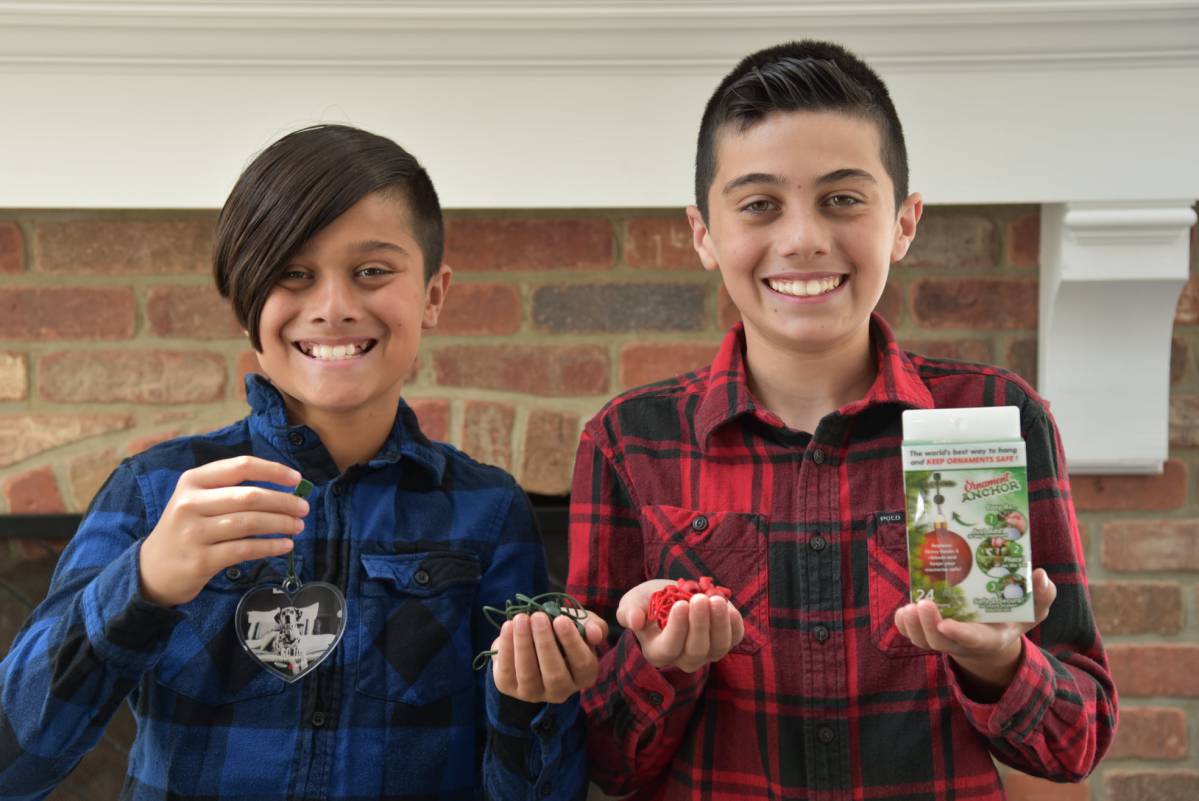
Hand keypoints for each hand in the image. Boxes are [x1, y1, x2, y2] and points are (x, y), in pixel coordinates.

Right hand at [139, 456, 308, 607]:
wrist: (152, 570)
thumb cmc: (186, 529)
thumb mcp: (197, 500)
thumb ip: (231, 489)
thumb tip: (285, 486)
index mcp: (193, 481)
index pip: (240, 466)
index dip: (273, 470)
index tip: (297, 479)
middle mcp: (190, 503)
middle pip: (249, 496)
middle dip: (283, 501)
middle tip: (304, 508)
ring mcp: (193, 532)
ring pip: (249, 522)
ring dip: (281, 524)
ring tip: (298, 527)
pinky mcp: (201, 560)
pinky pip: (245, 549)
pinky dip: (270, 546)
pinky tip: (285, 545)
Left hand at [491, 610, 607, 702]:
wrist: (531, 638)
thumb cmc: (561, 631)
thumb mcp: (580, 624)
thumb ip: (593, 626)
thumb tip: (594, 633)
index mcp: (584, 676)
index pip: (582, 664)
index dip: (572, 642)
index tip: (561, 619)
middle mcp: (561, 691)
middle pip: (554, 674)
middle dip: (545, 643)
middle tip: (539, 617)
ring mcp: (534, 693)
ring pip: (528, 674)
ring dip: (523, 644)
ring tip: (521, 619)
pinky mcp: (509, 688)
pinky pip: (507, 672)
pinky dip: (506, 648)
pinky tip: (508, 626)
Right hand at [616, 578, 744, 672]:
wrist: (672, 595)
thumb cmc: (649, 601)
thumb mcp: (633, 602)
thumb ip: (628, 611)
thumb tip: (634, 621)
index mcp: (657, 652)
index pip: (669, 648)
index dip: (677, 629)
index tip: (681, 605)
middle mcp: (683, 658)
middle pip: (696, 651)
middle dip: (700, 624)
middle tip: (700, 599)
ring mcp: (707, 652)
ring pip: (718, 647)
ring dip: (719, 623)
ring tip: (716, 599)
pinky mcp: (724, 640)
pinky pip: (734, 638)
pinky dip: (734, 624)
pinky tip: (729, 607)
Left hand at [893, 568, 1056, 691]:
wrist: (990, 636)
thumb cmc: (1011, 619)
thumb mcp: (1032, 611)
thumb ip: (1041, 597)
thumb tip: (1041, 576)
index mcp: (988, 638)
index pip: (972, 640)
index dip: (958, 634)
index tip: (946, 625)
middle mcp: (961, 642)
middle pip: (939, 641)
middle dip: (929, 625)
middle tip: (923, 603)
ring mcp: (943, 639)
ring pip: (922, 640)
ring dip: (912, 625)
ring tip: (909, 607)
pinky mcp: (928, 632)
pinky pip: (912, 634)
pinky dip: (904, 625)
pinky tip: (903, 610)